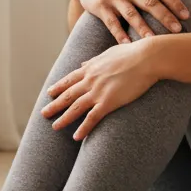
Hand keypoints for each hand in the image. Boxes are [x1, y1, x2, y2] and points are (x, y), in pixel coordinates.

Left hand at [41, 39, 158, 139]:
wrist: (146, 58)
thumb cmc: (132, 53)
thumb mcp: (108, 53)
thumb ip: (94, 60)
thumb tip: (83, 63)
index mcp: (90, 68)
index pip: (70, 80)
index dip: (58, 87)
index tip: (49, 93)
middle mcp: (90, 80)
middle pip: (68, 95)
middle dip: (54, 105)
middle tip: (43, 113)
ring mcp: (98, 91)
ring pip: (75, 107)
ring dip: (63, 118)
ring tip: (54, 127)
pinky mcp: (109, 102)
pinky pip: (92, 118)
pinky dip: (83, 128)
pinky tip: (76, 136)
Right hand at [73, 0, 189, 43]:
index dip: (175, 2)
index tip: (186, 16)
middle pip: (150, 2)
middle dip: (165, 16)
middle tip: (177, 30)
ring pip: (131, 14)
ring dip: (144, 29)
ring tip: (154, 42)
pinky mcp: (100, 6)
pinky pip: (112, 23)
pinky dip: (120, 35)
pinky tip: (128, 46)